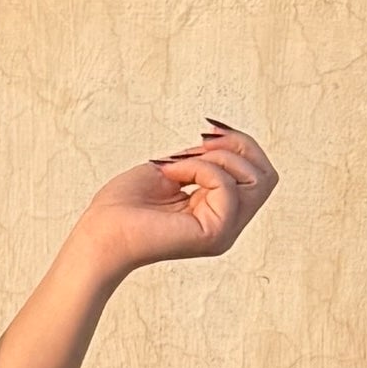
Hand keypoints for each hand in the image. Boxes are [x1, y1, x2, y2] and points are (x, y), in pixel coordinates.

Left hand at [71, 119, 277, 284]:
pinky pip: (226, 186)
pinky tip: (171, 175)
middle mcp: (228, 225)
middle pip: (267, 176)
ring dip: (216, 158)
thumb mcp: (173, 168)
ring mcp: (224, 232)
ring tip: (179, 164)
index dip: (240, 144)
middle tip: (200, 142)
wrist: (99, 231)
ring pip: (254, 180)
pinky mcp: (215, 234)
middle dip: (238, 147)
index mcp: (219, 212)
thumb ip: (204, 159)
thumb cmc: (124, 205)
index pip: (259, 175)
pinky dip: (199, 168)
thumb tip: (225, 140)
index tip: (206, 133)